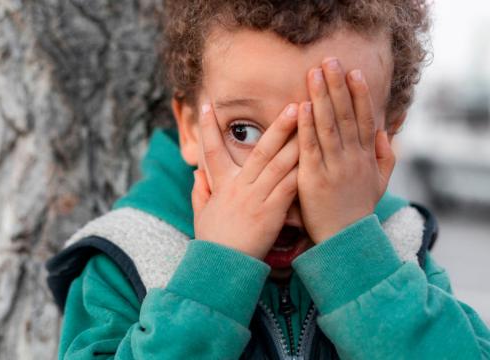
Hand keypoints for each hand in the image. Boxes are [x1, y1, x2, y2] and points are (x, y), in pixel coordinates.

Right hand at [191, 101, 299, 259]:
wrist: (222, 266)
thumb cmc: (213, 242)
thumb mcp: (200, 214)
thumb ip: (199, 192)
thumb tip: (196, 174)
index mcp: (221, 185)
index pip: (212, 150)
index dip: (208, 128)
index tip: (206, 104)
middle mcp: (240, 186)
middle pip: (261, 151)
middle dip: (278, 126)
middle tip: (294, 105)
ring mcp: (257, 197)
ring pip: (279, 163)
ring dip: (297, 141)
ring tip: (312, 125)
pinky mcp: (272, 211)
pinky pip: (290, 186)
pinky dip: (303, 169)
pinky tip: (317, 156)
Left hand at [297, 57, 395, 243]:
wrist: (345, 240)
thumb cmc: (358, 210)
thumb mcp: (380, 183)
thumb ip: (386, 157)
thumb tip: (386, 132)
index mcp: (366, 157)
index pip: (364, 119)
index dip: (359, 94)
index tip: (354, 72)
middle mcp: (352, 158)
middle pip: (346, 115)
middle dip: (337, 87)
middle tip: (330, 61)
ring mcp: (333, 167)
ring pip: (328, 126)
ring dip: (321, 98)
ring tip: (314, 74)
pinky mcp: (313, 178)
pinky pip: (310, 148)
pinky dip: (306, 127)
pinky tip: (301, 107)